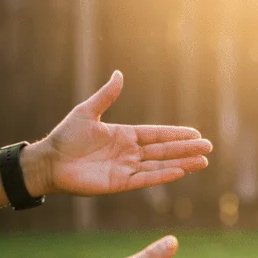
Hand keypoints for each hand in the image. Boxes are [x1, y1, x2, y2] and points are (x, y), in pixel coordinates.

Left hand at [21, 71, 212, 196]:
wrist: (49, 162)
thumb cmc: (65, 137)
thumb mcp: (87, 112)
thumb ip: (106, 96)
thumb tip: (119, 75)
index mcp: (124, 135)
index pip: (157, 134)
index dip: (176, 134)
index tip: (196, 133)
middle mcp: (129, 152)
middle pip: (164, 150)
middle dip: (186, 149)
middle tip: (209, 147)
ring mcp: (126, 168)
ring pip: (160, 165)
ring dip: (182, 163)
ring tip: (203, 162)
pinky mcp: (120, 183)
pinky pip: (145, 179)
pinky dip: (163, 176)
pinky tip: (180, 172)